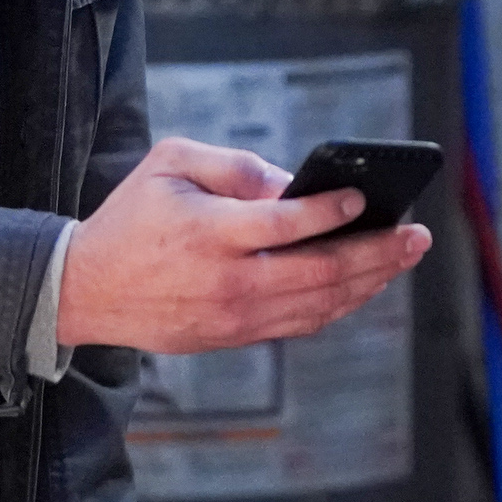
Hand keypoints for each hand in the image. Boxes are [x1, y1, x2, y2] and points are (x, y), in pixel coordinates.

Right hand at [58, 137, 431, 353]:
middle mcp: (228, 280)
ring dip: (370, 281)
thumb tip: (294, 184)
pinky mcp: (233, 336)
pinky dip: (339, 305)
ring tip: (403, 256)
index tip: (364, 198)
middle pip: (320, 271)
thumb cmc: (132, 216)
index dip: (331, 211)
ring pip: (319, 304)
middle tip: (416, 235)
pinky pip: (301, 324)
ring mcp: (234, 316)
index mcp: (210, 232)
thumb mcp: (171, 165)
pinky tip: (365, 284)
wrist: (85, 289)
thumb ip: (235, 166)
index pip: (286, 223)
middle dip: (377, 252)